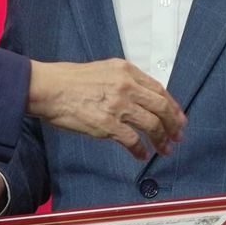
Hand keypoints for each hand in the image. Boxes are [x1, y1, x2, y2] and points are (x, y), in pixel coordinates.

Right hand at [26, 59, 185, 161]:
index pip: (158, 89)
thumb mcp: (102, 70)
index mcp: (126, 70)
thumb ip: (122, 81)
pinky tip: (142, 154)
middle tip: (178, 135)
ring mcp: (118, 105)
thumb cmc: (68, 80)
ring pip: (152, 124)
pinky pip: (132, 140)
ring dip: (161, 139)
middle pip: (161, 107)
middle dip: (173, 124)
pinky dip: (140, 149)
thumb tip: (138, 98)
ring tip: (165, 149)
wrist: (48, 88)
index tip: (177, 116)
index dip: (172, 105)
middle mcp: (126, 86)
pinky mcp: (108, 124)